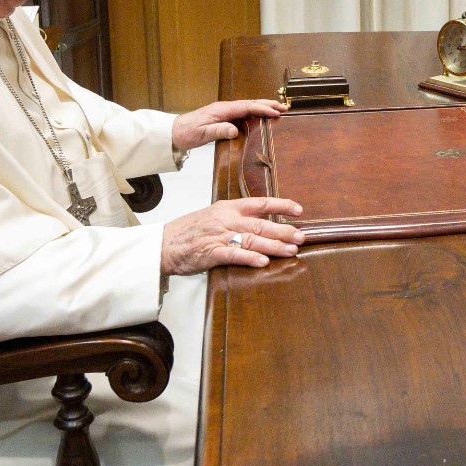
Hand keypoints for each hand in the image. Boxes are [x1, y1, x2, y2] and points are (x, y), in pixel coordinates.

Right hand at [161, 197, 304, 274]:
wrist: (164, 244)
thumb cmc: (190, 231)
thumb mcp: (215, 215)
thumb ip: (237, 217)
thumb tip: (262, 221)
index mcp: (228, 207)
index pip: (260, 203)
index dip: (281, 205)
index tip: (299, 210)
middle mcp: (226, 219)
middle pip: (261, 224)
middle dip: (283, 230)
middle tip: (301, 237)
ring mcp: (219, 236)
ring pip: (252, 239)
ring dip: (273, 246)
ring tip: (290, 250)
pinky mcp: (211, 253)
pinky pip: (234, 255)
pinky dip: (249, 258)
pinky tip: (263, 262)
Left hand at [172, 99, 286, 150]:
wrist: (174, 132)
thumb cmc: (187, 132)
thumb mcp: (201, 134)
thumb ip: (218, 131)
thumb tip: (235, 130)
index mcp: (221, 109)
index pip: (246, 107)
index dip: (262, 109)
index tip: (275, 112)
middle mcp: (224, 107)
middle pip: (250, 103)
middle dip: (267, 104)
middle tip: (284, 107)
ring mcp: (224, 111)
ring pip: (248, 107)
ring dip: (263, 107)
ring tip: (278, 110)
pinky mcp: (223, 117)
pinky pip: (243, 113)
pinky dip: (255, 112)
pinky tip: (261, 116)